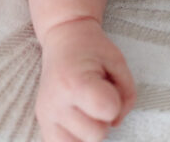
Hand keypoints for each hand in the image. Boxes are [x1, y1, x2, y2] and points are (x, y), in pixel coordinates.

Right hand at [35, 17, 134, 141]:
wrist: (63, 37)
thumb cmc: (92, 48)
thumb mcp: (118, 61)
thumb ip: (127, 94)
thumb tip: (115, 122)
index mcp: (75, 82)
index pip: (108, 111)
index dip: (115, 100)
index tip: (107, 84)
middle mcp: (56, 102)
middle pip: (97, 135)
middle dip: (102, 118)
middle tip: (95, 94)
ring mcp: (46, 115)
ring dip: (89, 129)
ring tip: (84, 106)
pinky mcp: (42, 124)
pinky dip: (76, 137)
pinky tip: (76, 118)